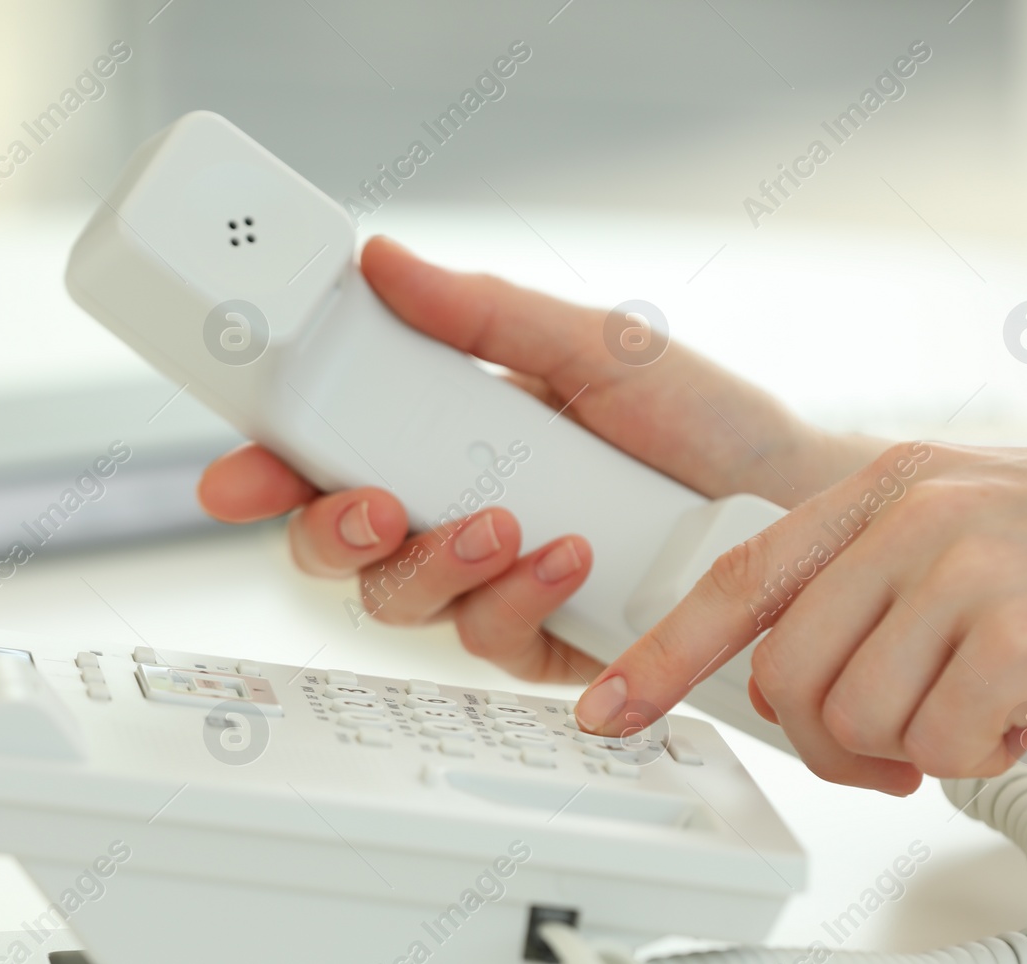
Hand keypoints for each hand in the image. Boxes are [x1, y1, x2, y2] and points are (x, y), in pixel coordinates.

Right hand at [198, 235, 882, 683]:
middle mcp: (455, 506)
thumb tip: (384, 262)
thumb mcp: (592, 346)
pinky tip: (566, 558)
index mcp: (446, 429)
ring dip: (437, 564)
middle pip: (336, 543)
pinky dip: (515, 598)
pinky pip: (485, 637)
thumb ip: (483, 316)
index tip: (234, 472)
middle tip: (374, 508)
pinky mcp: (537, 637)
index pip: (330, 448)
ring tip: (506, 522)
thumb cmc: (703, 422)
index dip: (267, 464)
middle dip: (331, 532)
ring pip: (398, 600)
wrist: (792, 508)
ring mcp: (491, 578)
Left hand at [575, 443, 1026, 793]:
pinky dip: (980, 754)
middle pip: (786, 674)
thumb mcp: (966, 531)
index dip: (663, 653)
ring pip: (854, 717)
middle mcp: (909, 516)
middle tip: (890, 751)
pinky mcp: (1019, 633)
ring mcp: (962, 568)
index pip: (738, 580)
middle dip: (826, 740)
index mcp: (882, 489)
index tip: (610, 710)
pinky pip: (940, 744)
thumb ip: (868, 589)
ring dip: (910, 749)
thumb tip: (793, 685)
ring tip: (980, 716)